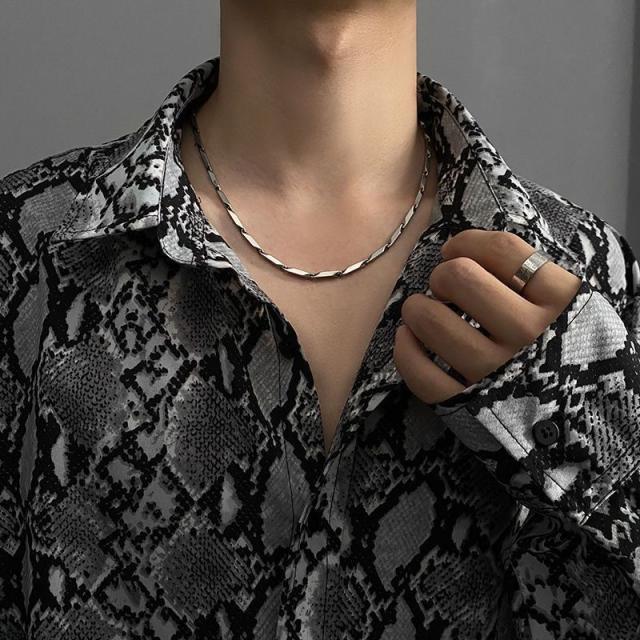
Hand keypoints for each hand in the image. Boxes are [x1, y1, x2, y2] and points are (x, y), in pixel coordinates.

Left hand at [393, 229, 582, 404]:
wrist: (564, 403)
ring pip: (433, 320)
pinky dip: (405, 350)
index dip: (466, 243)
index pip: (501, 249)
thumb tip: (457, 237)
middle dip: (442, 275)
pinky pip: (420, 373)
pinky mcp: (465, 401)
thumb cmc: (547, 335)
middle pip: (459, 278)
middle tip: (445, 286)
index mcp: (555, 298)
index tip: (457, 251)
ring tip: (424, 311)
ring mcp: (495, 369)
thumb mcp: (552, 293)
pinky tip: (408, 337)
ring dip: (417, 309)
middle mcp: (528, 332)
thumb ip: (522, 263)